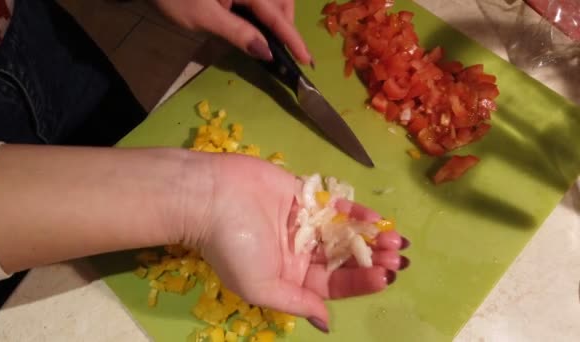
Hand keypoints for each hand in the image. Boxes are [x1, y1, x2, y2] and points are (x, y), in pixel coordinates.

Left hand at [152, 0, 311, 63]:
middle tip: (282, 51)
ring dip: (276, 19)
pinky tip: (257, 26)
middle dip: (285, 25)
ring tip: (270, 40)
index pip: (275, 14)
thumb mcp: (204, 18)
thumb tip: (266, 53)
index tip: (307, 59)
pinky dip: (265, 12)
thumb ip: (238, 33)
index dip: (292, 38)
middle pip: (281, 2)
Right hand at [198, 154, 409, 332]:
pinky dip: (354, 212)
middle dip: (372, 259)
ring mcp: (304, 222)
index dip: (360, 283)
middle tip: (398, 257)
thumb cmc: (233, 245)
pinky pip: (334, 205)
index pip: (333, 285)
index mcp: (291, 276)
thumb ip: (296, 302)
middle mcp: (300, 251)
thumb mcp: (260, 286)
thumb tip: (325, 323)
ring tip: (394, 239)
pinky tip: (374, 218)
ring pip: (344, 232)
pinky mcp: (303, 194)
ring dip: (370, 236)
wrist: (210, 196)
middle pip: (344, 259)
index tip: (385, 278)